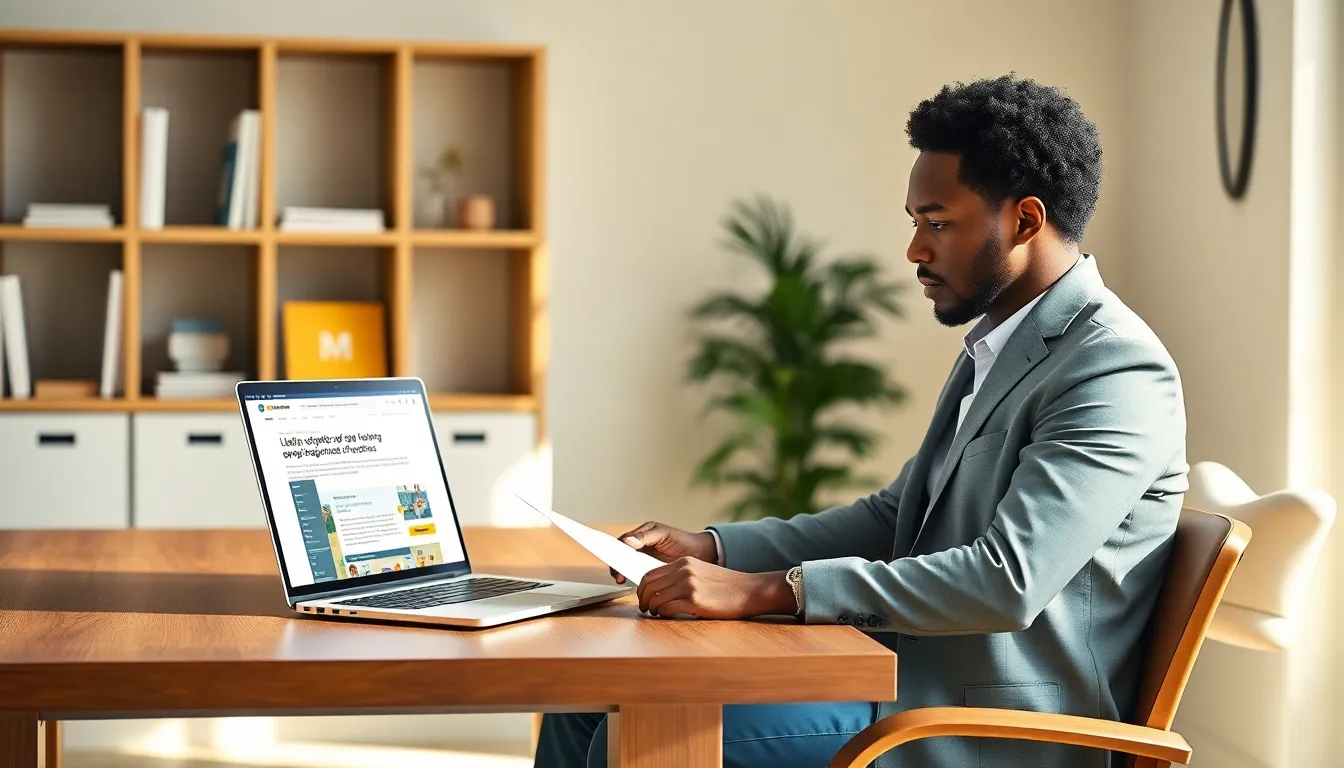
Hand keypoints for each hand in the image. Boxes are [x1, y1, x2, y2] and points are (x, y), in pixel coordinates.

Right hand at [610, 521, 717, 583]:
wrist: (699, 554)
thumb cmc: (682, 540)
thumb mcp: (664, 534)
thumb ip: (645, 537)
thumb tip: (627, 541)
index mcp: (641, 534)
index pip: (622, 541)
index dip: (614, 548)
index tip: (610, 555)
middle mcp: (640, 546)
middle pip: (620, 555)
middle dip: (616, 563)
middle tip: (616, 572)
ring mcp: (643, 559)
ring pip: (626, 566)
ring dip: (621, 572)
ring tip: (621, 578)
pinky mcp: (649, 571)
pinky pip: (636, 575)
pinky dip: (631, 578)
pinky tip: (630, 582)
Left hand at [636, 557, 795, 619]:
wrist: (749, 590)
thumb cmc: (726, 586)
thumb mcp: (701, 571)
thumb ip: (681, 575)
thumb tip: (661, 588)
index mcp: (684, 562)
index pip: (651, 573)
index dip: (642, 588)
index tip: (643, 597)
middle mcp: (683, 571)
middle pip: (649, 586)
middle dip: (643, 599)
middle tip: (645, 608)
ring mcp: (688, 585)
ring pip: (656, 598)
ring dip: (652, 609)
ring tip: (656, 614)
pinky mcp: (694, 601)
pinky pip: (667, 609)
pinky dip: (663, 614)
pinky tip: (667, 616)